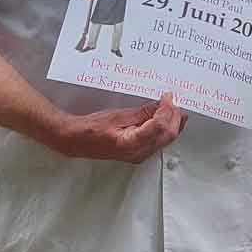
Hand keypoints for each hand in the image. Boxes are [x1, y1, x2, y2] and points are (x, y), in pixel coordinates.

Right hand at [49, 92, 186, 163]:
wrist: (76, 140)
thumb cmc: (91, 128)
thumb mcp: (118, 115)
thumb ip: (142, 112)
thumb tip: (160, 105)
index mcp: (132, 144)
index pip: (160, 126)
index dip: (167, 109)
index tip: (167, 96)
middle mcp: (138, 153)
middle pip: (168, 135)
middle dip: (174, 116)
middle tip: (173, 100)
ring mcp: (139, 155)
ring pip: (166, 139)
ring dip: (172, 122)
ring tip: (171, 107)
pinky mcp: (138, 153)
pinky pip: (159, 141)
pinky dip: (165, 128)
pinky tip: (164, 118)